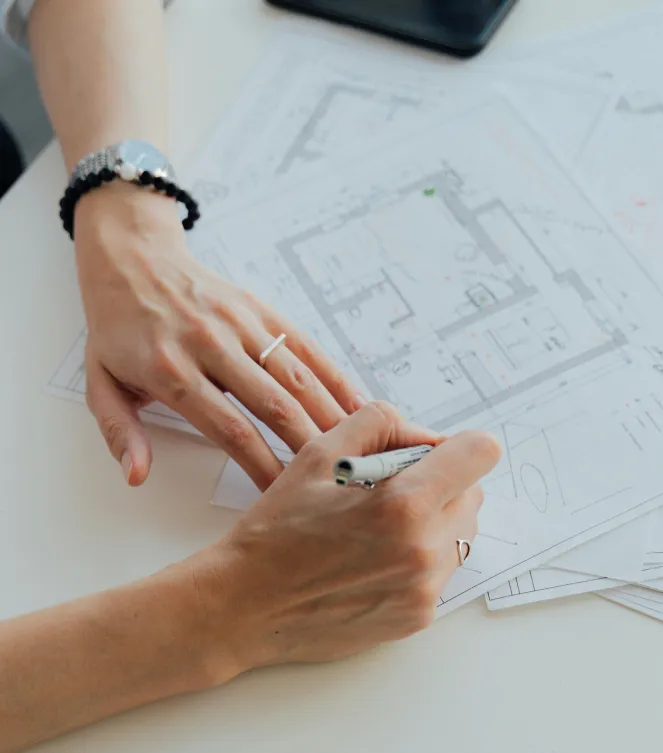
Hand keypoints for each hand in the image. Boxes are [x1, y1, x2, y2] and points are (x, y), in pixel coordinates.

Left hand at [74, 183, 364, 489]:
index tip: (283, 493)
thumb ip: (121, 433)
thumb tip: (138, 476)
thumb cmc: (118, 330)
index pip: (229, 428)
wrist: (132, 260)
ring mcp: (241, 324)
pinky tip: (356, 402)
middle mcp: (211, 345)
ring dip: (329, 413)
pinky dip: (333, 376)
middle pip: (273, 404)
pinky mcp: (261, 310)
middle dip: (309, 446)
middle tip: (336, 476)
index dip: (262, 464)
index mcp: (170, 370)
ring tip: (357, 445)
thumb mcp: (99, 384)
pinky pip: (305, 345)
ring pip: (296, 376)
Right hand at [192, 402, 500, 669]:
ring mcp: (424, 588)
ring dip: (435, 521)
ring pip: (462, 533)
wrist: (246, 606)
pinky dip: (421, 557)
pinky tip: (375, 558)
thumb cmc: (278, 529)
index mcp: (404, 503)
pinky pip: (443, 570)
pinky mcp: (419, 616)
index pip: (481, 453)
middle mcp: (424, 549)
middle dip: (442, 482)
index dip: (458, 445)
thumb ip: (381, 425)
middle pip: (474, 493)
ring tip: (381, 527)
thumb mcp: (320, 453)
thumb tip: (429, 436)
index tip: (432, 453)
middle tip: (391, 490)